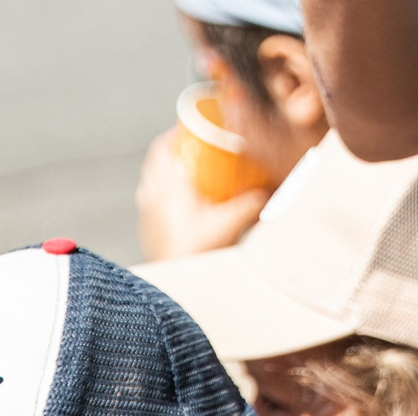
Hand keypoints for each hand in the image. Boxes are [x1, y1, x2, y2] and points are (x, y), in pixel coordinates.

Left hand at [136, 129, 268, 261]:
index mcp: (168, 187)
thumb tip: (270, 189)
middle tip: (196, 150)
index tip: (191, 128)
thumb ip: (253, 203)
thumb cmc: (198, 254)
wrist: (176, 289)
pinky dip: (164, 196)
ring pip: (152, 183)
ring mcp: (147, 216)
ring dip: (167, 174)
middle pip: (156, 163)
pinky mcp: (148, 233)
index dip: (174, 134)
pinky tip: (183, 206)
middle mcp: (153, 197)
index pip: (162, 148)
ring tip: (190, 176)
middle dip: (174, 152)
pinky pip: (151, 204)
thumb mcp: (232, 224)